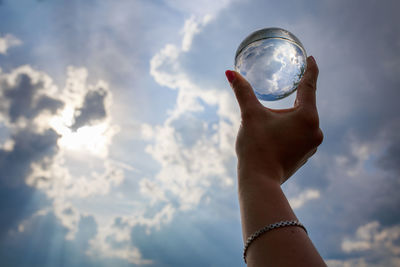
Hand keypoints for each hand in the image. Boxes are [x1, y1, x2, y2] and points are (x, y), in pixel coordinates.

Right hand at [226, 56, 322, 184]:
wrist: (259, 181)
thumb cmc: (256, 146)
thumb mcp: (250, 115)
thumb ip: (242, 92)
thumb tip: (230, 72)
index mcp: (306, 116)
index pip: (309, 85)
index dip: (310, 70)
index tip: (311, 58)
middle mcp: (315, 130)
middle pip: (304, 105)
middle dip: (294, 96)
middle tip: (288, 86)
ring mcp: (312, 145)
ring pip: (301, 122)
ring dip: (290, 116)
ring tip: (276, 116)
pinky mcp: (305, 155)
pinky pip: (300, 135)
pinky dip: (290, 129)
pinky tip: (278, 133)